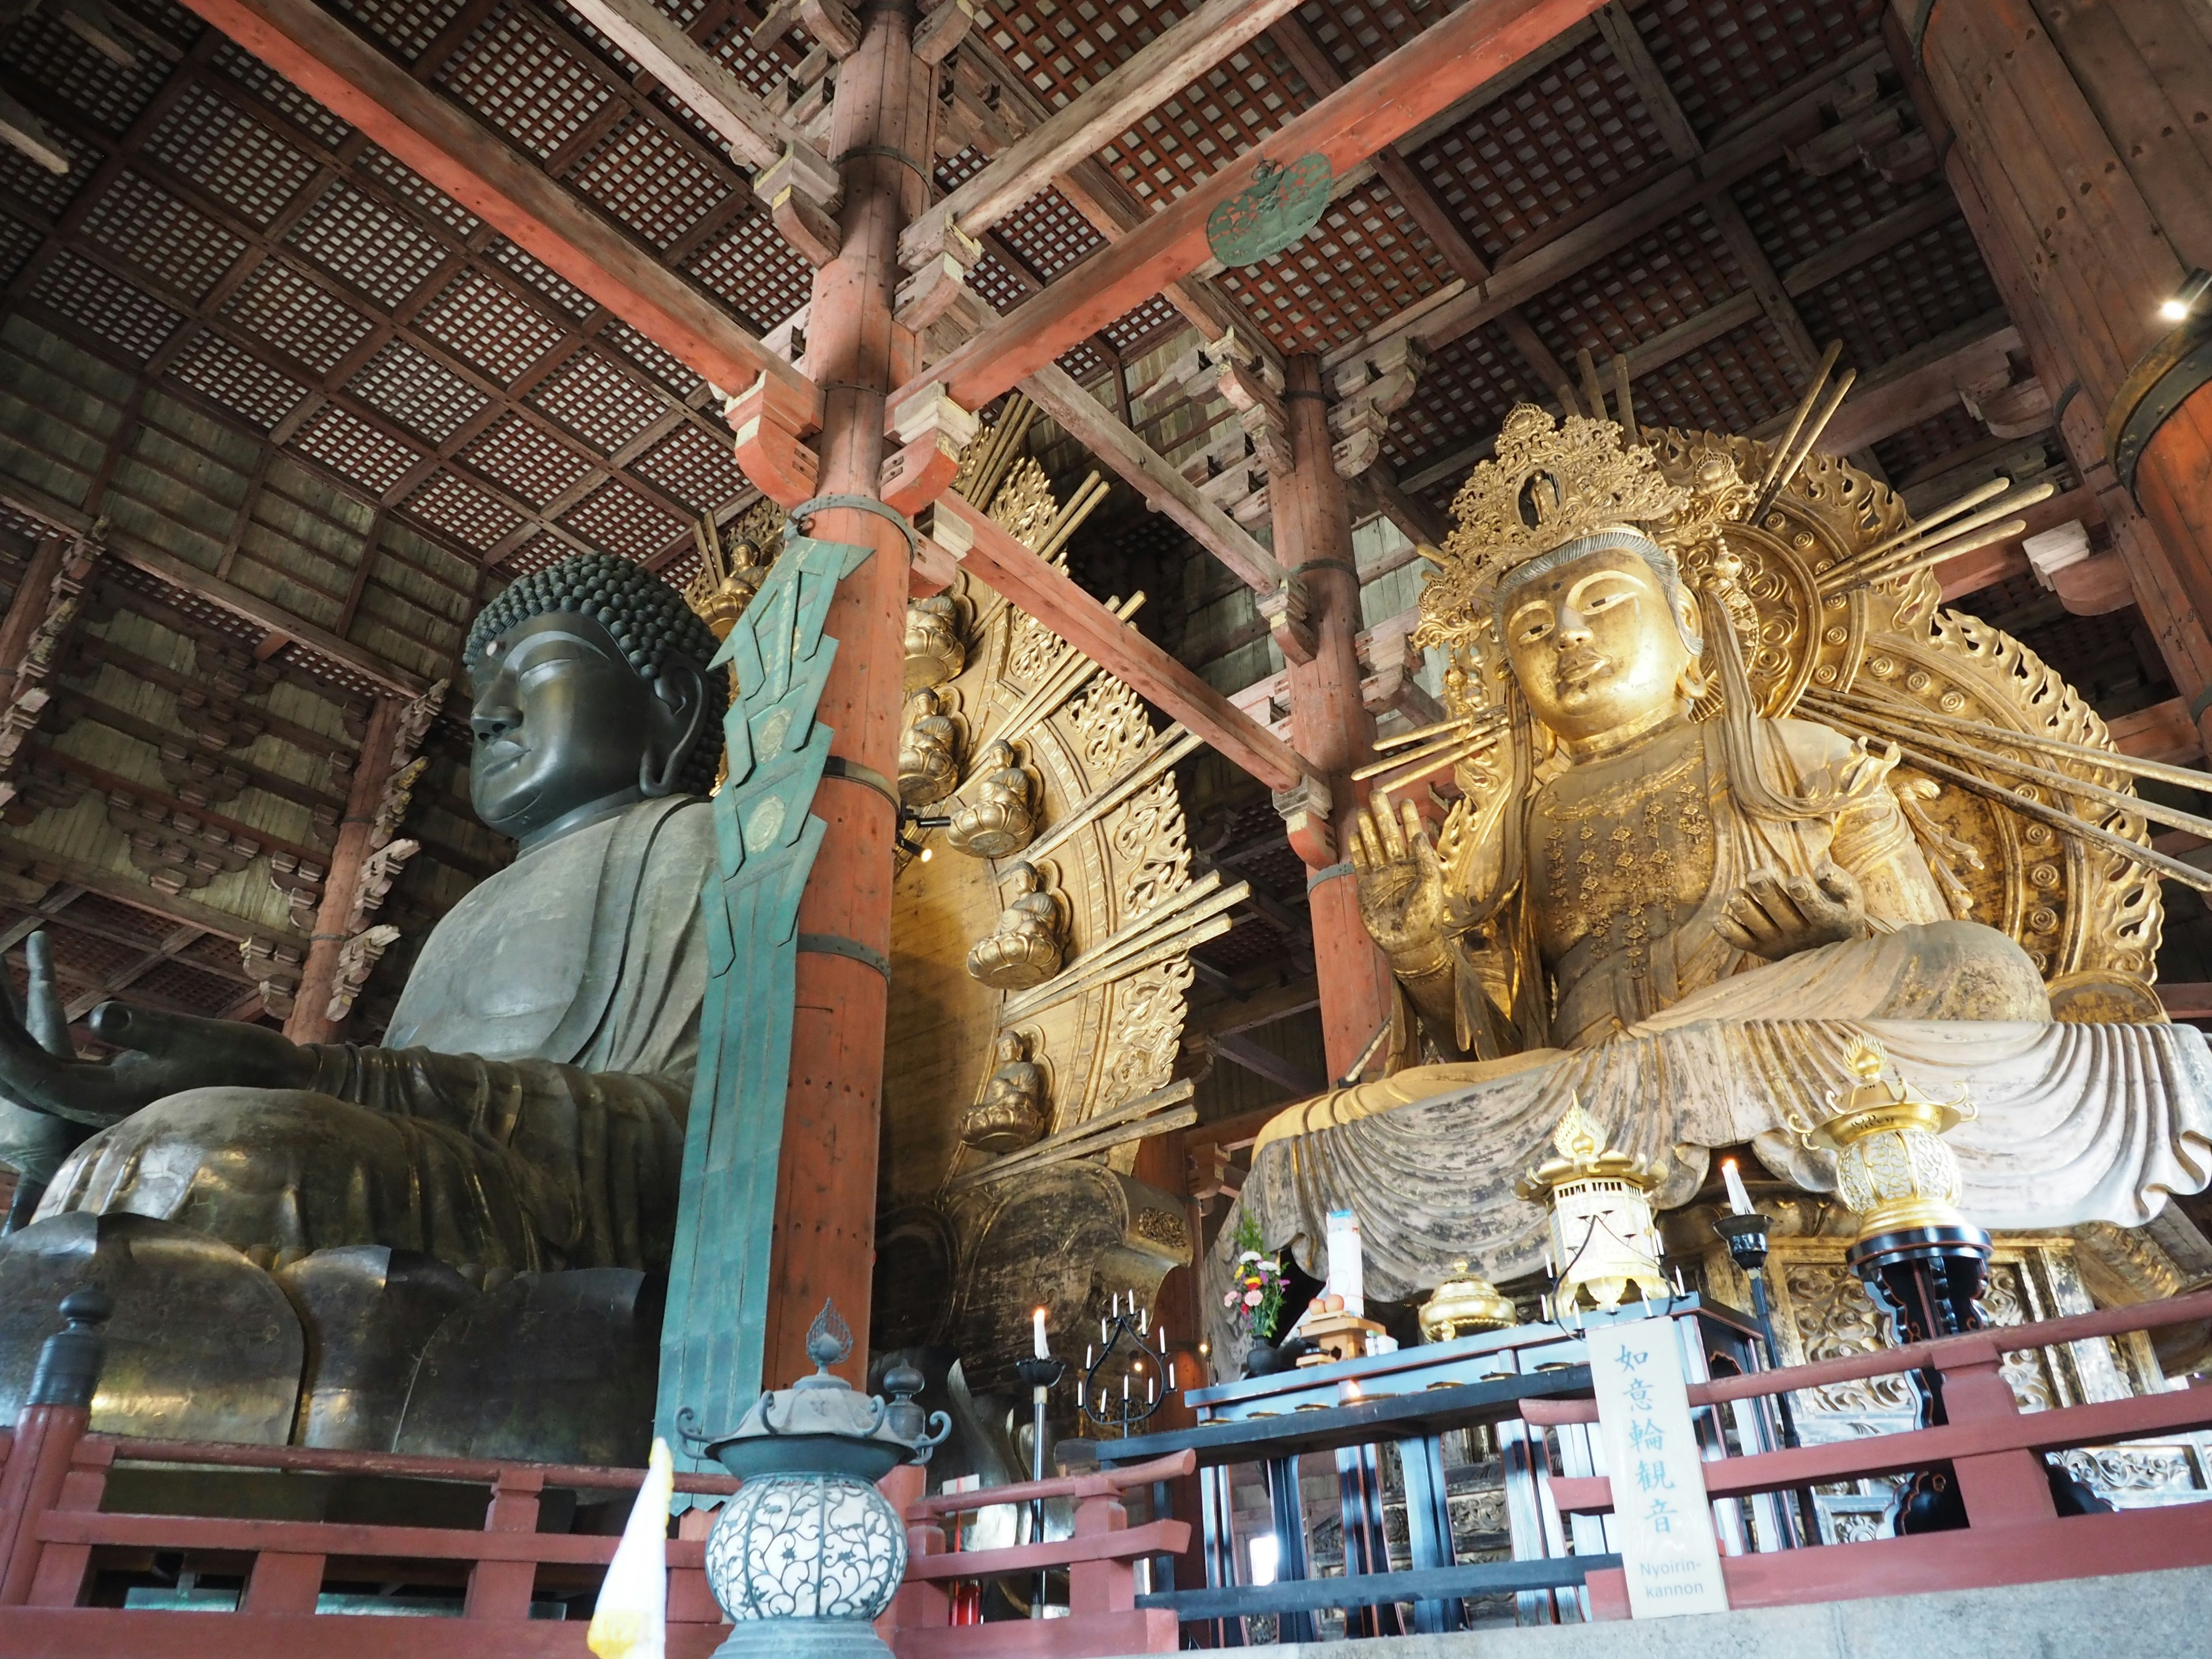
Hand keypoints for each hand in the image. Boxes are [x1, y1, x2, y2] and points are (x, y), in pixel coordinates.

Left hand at [0, 934, 312, 1127]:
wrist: (271, 1086)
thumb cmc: (237, 1062)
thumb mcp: (194, 1037)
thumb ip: (144, 1029)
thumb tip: (98, 1013)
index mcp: (104, 1097)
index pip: (31, 1073)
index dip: (2, 1042)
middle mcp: (91, 1101)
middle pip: (21, 1071)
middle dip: (0, 1025)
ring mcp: (96, 1093)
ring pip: (31, 1064)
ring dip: (10, 1026)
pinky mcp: (106, 1082)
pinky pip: (51, 1058)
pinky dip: (29, 1030)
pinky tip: (22, 1002)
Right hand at [1351, 798, 1448, 965]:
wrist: (1408, 942)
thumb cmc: (1425, 916)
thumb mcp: (1432, 885)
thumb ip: (1426, 859)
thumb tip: (1418, 834)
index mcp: (1418, 865)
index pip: (1412, 835)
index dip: (1408, 818)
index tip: (1405, 800)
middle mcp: (1399, 867)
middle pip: (1388, 834)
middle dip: (1383, 814)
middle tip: (1376, 793)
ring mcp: (1382, 877)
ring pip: (1373, 846)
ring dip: (1368, 828)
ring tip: (1363, 809)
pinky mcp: (1368, 888)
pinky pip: (1361, 864)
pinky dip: (1357, 850)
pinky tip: (1354, 835)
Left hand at [1715, 863, 1868, 959]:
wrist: (1831, 952)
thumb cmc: (1840, 912)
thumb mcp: (1850, 897)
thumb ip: (1838, 881)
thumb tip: (1821, 867)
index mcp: (1828, 920)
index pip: (1816, 910)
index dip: (1805, 896)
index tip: (1795, 882)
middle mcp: (1801, 935)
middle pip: (1782, 915)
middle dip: (1768, 895)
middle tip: (1756, 875)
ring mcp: (1779, 943)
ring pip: (1760, 929)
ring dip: (1746, 912)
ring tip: (1734, 894)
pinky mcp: (1762, 948)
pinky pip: (1744, 943)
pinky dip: (1730, 933)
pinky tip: (1717, 919)